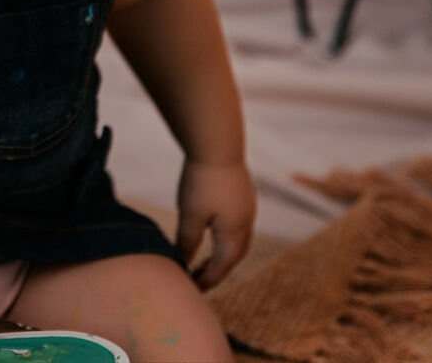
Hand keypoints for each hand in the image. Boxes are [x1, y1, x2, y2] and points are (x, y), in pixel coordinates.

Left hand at [176, 159, 255, 289]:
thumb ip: (187, 242)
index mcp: (235, 232)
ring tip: (206, 259)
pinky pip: (238, 224)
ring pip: (238, 240)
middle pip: (234, 256)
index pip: (222, 266)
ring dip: (223, 253)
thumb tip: (183, 263)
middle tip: (200, 278)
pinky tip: (214, 230)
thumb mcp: (190, 215)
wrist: (217, 144)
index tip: (193, 288)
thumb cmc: (201, 181)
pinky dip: (226, 236)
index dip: (207, 279)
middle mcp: (247, 222)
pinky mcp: (244, 193)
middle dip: (218, 270)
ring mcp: (248, 206)